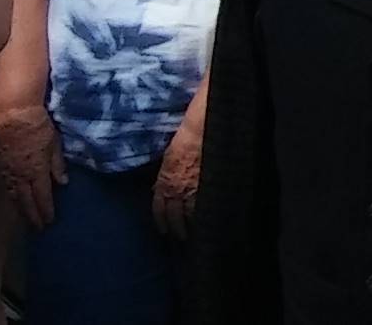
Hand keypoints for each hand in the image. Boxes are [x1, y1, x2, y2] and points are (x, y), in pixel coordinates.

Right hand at [0, 100, 61, 230]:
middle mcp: (20, 175)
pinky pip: (5, 185)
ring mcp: (8, 171)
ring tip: (26, 217)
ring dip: (21, 208)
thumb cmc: (38, 125)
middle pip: (26, 201)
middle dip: (33, 215)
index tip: (50, 221)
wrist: (13, 113)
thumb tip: (63, 182)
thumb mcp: (54, 143)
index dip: (46, 210)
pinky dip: (11, 196)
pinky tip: (13, 198)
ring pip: (14, 195)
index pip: (42, 197)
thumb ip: (57, 164)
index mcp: (36, 171)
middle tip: (38, 227)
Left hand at [151, 120, 202, 237]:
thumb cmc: (183, 140)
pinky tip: (212, 219)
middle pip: (175, 217)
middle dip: (177, 229)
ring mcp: (195, 190)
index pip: (160, 209)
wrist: (200, 132)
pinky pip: (207, 205)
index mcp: (164, 183)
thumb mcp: (168, 159)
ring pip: (193, 215)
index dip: (161, 221)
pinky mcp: (210, 186)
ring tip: (198, 235)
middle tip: (181, 238)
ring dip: (193, 225)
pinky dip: (208, 214)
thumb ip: (166, 177)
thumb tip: (162, 188)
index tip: (164, 231)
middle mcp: (177, 191)